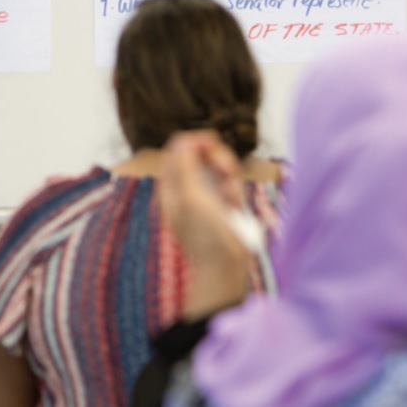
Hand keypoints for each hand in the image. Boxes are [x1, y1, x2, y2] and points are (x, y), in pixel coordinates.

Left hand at [160, 130, 253, 318]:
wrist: (226, 266)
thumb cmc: (205, 233)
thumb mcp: (191, 196)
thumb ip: (186, 166)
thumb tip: (184, 140)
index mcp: (171, 186)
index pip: (178, 151)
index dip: (194, 141)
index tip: (211, 140)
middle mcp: (187, 189)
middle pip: (200, 155)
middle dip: (216, 158)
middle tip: (227, 168)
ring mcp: (207, 197)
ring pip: (219, 169)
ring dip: (228, 177)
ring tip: (230, 194)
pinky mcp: (224, 206)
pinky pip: (231, 187)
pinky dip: (234, 193)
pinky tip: (235, 206)